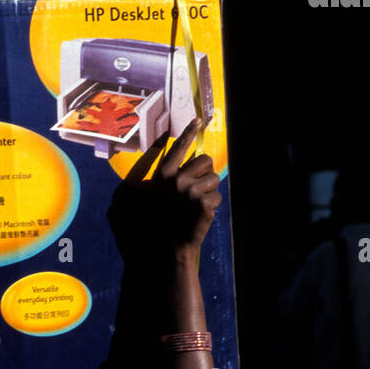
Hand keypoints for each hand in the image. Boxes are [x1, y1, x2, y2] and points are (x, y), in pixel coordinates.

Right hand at [106, 118, 221, 263]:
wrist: (167, 248)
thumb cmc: (158, 224)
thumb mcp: (152, 198)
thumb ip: (164, 180)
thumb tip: (177, 167)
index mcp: (163, 175)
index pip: (179, 147)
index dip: (189, 132)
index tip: (198, 120)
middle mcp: (177, 180)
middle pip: (205, 160)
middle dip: (206, 172)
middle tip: (198, 187)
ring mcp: (192, 191)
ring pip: (214, 178)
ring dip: (210, 190)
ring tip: (196, 204)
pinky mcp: (205, 204)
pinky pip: (217, 197)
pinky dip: (212, 207)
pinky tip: (199, 216)